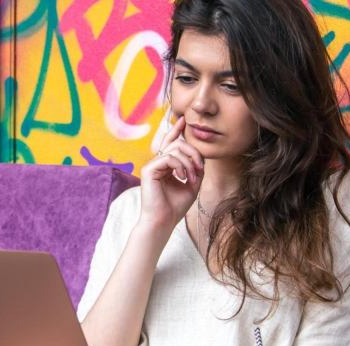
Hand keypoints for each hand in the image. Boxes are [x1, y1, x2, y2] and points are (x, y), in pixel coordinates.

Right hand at [139, 116, 204, 230]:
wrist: (164, 221)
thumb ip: (196, 169)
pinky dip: (180, 165)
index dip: (177, 130)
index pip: (171, 143)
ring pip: (174, 149)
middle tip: (200, 169)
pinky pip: (168, 157)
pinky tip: (183, 177)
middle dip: (194, 153)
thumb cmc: (175, 207)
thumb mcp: (192, 185)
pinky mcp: (148, 170)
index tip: (184, 120)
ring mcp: (151, 165)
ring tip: (192, 177)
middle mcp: (157, 163)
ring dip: (189, 162)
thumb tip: (200, 155)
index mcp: (166, 165)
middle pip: (178, 144)